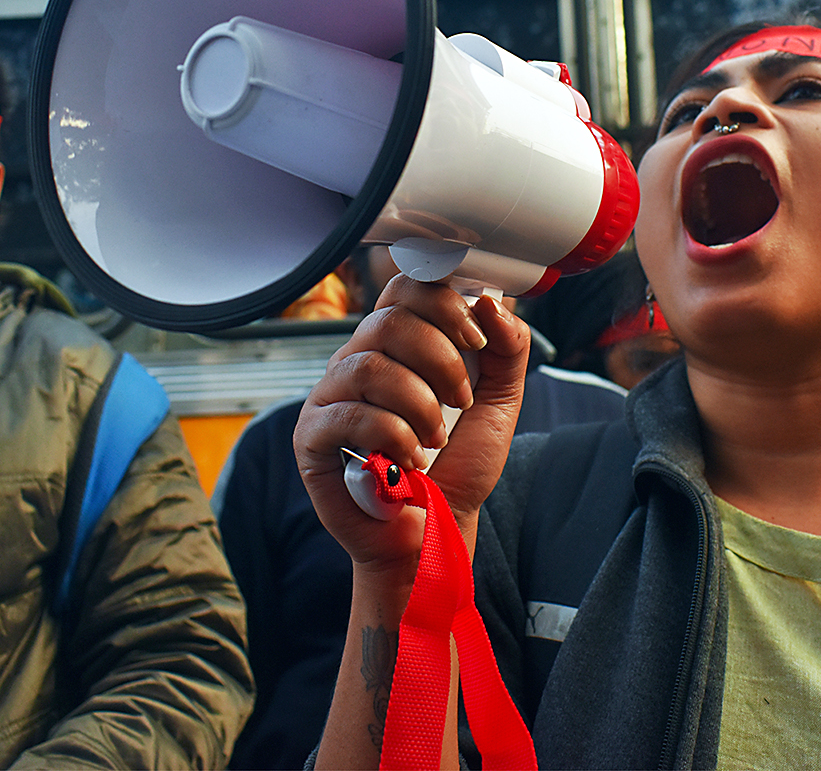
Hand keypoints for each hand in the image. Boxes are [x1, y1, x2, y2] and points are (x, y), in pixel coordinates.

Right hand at [295, 275, 528, 574]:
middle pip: (389, 321)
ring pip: (370, 366)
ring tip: (435, 439)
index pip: (406, 289)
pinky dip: (392, 436)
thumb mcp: (499, 402)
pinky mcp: (312, 436)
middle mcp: (358, 360)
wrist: (436, 530)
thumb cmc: (457, 466)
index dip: (443, 303)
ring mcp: (331, 396)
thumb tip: (492, 302)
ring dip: (419, 404)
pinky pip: (348, 415)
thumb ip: (507, 348)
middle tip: (461, 401)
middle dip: (440, 360)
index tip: (475, 339)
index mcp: (398, 344)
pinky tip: (410, 460)